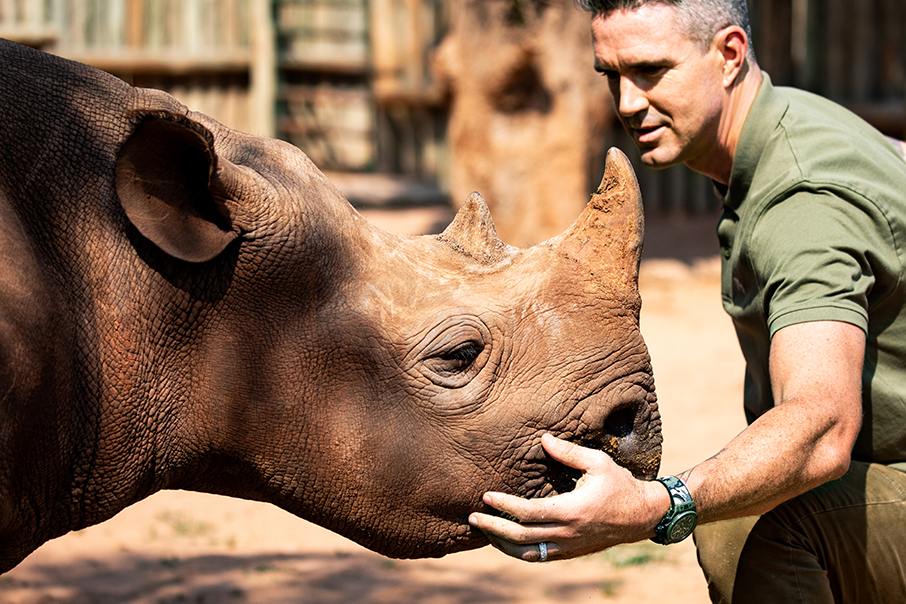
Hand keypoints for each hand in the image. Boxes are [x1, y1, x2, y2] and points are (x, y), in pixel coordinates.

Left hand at [468, 433, 667, 561]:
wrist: (642, 516)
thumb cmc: (620, 485)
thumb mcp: (598, 462)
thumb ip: (569, 452)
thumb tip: (543, 439)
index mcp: (571, 511)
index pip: (528, 513)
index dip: (504, 506)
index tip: (486, 496)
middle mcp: (567, 533)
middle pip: (521, 537)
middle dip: (493, 527)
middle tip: (473, 516)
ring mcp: (568, 547)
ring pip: (527, 553)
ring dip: (501, 544)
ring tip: (484, 530)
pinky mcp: (571, 553)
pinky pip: (539, 557)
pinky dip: (518, 551)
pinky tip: (506, 542)